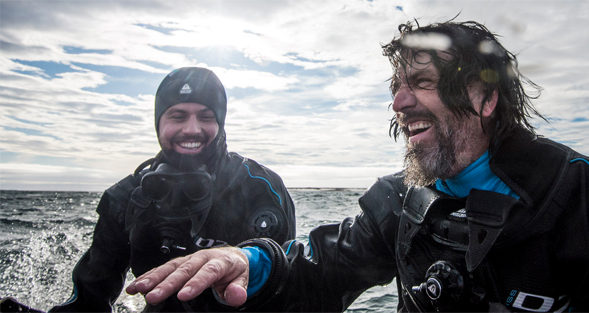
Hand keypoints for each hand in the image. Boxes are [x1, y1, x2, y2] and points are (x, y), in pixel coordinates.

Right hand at [126, 247, 248, 306]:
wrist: (231, 256)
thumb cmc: (234, 269)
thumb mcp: (242, 278)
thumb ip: (239, 288)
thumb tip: (236, 296)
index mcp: (219, 261)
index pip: (207, 272)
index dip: (195, 283)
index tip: (184, 295)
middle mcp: (201, 258)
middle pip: (184, 270)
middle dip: (167, 283)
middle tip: (154, 296)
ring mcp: (189, 259)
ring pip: (170, 267)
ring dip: (153, 278)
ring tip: (139, 288)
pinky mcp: (179, 263)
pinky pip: (163, 268)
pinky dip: (148, 276)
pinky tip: (136, 285)